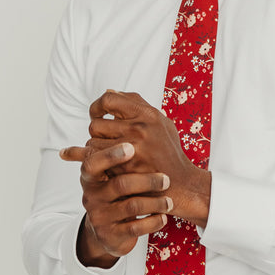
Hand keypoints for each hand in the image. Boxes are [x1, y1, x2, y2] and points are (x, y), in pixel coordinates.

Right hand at [60, 141, 172, 267]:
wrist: (108, 228)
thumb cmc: (113, 190)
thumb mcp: (108, 169)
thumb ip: (113, 137)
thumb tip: (114, 100)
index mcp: (91, 175)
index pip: (95, 162)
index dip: (112, 154)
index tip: (132, 147)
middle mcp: (92, 195)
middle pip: (120, 184)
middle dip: (146, 180)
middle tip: (166, 179)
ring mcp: (101, 216)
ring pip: (132, 207)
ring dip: (155, 202)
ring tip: (169, 201)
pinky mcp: (112, 235)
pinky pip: (135, 228)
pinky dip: (152, 222)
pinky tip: (163, 217)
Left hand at [61, 90, 211, 229]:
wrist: (181, 183)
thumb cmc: (169, 152)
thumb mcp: (161, 124)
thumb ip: (137, 106)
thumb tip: (110, 92)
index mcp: (148, 114)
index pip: (110, 99)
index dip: (97, 106)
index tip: (97, 114)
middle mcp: (140, 127)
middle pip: (97, 123)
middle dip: (97, 133)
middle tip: (105, 140)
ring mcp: (132, 147)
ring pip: (93, 141)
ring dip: (96, 148)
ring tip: (108, 154)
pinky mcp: (125, 166)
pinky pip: (96, 159)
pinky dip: (95, 161)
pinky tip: (102, 163)